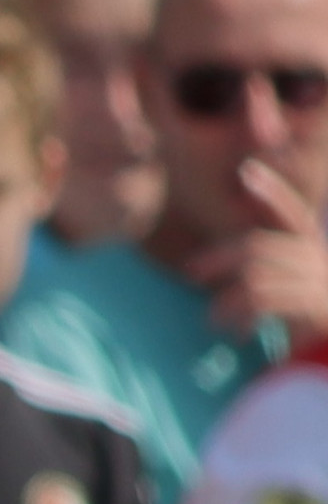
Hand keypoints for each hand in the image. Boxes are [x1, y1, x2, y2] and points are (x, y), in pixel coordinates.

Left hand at [187, 160, 327, 343]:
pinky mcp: (313, 305)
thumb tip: (199, 266)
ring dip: (227, 301)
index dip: (271, 190)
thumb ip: (255, 264)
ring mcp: (314, 278)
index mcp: (306, 242)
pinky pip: (266, 303)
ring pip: (256, 278)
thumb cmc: (302, 308)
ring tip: (212, 319)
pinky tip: (238, 334)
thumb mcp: (281, 280)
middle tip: (189, 272)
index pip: (289, 210)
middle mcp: (312, 254)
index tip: (247, 169)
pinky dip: (245, 318)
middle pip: (257, 246)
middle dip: (219, 257)